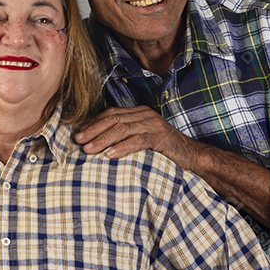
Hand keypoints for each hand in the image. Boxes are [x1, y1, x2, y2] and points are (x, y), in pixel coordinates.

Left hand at [75, 106, 197, 169]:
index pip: (111, 113)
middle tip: (78, 141)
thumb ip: (126, 136)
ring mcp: (153, 124)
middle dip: (93, 130)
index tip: (78, 134)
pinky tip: (109, 155)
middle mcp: (145, 114)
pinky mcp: (160, 137)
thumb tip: (99, 145)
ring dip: (103, 139)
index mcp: (139, 113)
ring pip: (122, 129)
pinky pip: (137, 140)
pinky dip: (122, 147)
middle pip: (113, 119)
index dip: (93, 123)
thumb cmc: (164, 151)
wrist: (192, 156)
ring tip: (89, 149)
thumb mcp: (142, 140)